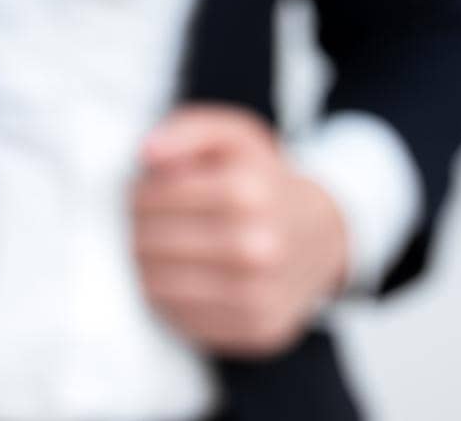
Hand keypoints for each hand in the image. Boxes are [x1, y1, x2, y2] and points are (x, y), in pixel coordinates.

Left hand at [132, 105, 348, 357]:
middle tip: (148, 222)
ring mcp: (261, 294)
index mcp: (248, 193)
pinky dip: (170, 299)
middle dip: (138, 228)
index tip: (146, 190)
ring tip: (160, 248)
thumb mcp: (231, 136)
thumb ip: (186, 131)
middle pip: (149, 243)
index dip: (137, 192)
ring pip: (157, 285)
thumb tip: (146, 152)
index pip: (150, 199)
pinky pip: (182, 320)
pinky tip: (183, 277)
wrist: (322, 233)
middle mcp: (259, 247)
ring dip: (146, 265)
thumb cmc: (262, 180)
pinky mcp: (258, 329)